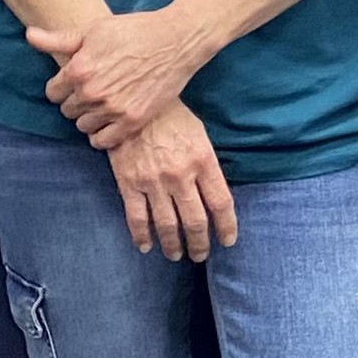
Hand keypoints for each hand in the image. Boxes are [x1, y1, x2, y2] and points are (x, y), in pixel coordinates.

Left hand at [30, 8, 206, 148]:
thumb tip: (29, 36)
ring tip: (103, 106)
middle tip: (94, 92)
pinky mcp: (132, 121)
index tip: (77, 82)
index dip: (63, 87)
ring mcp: (113, 109)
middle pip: (68, 111)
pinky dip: (102, 135)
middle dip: (76, 102)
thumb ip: (59, 39)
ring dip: (89, 118)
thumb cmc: (134, 31)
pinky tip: (110, 122)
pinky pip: (103, 141)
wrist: (175, 41)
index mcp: (79, 69)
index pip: (52, 93)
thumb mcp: (94, 30)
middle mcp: (92, 92)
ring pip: (83, 126)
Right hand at [107, 103, 237, 260]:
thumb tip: (215, 197)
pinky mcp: (128, 182)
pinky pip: (136, 217)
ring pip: (167, 224)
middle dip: (200, 243)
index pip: (221, 203)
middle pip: (196, 220)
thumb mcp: (199, 136)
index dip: (227, 226)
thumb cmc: (171, 117)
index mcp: (203, 161)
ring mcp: (153, 181)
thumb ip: (207, 166)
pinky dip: (141, 236)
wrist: (133, 102)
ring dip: (173, 245)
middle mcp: (181, 175)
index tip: (228, 241)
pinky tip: (146, 246)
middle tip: (200, 255)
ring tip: (176, 255)